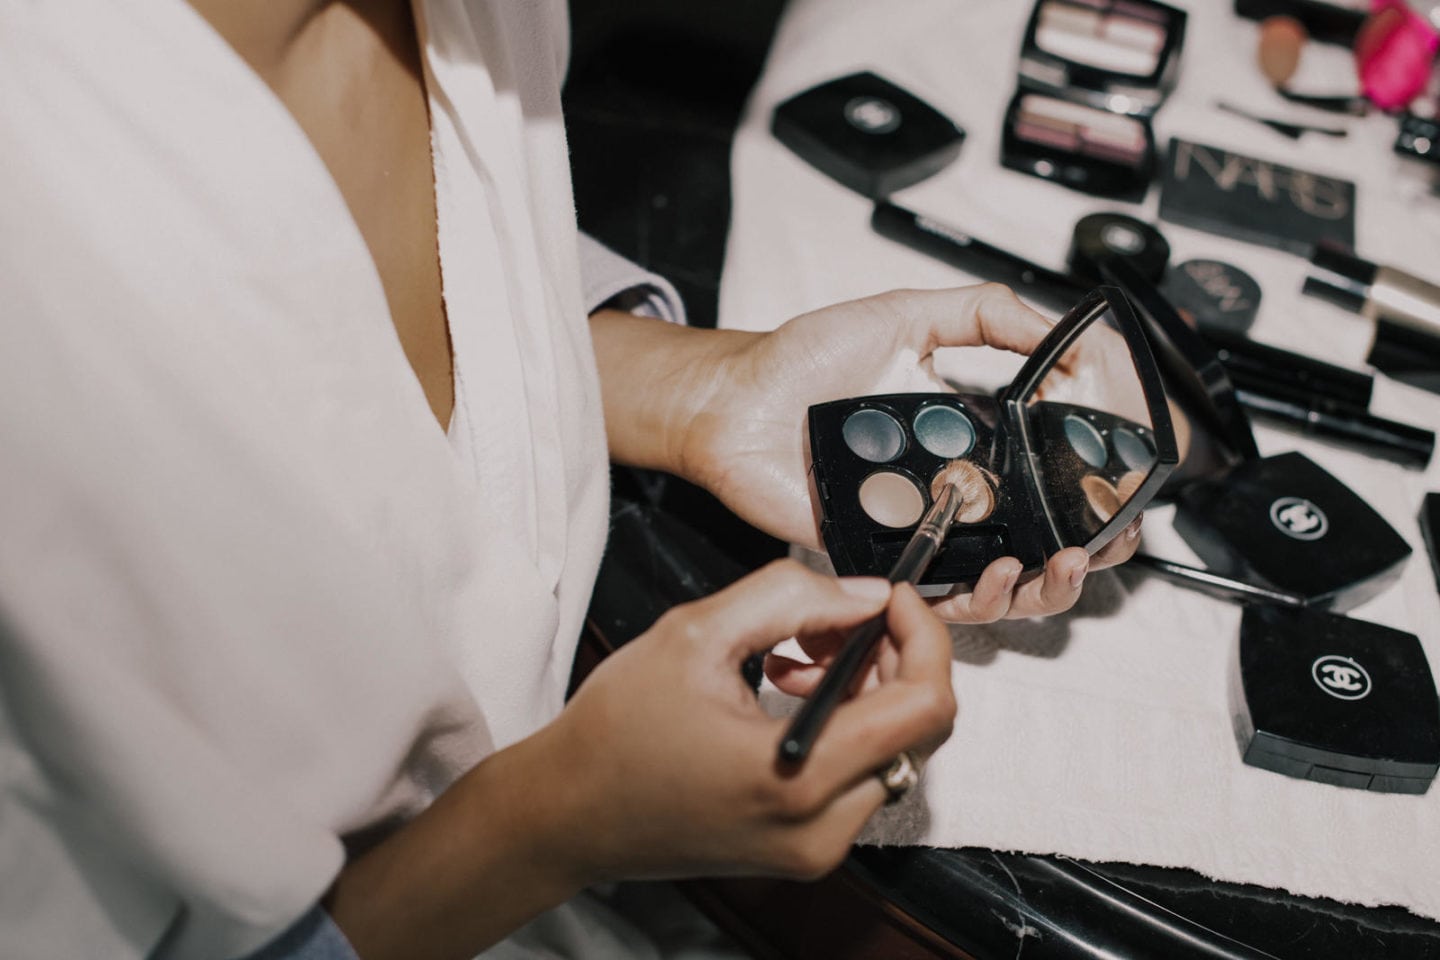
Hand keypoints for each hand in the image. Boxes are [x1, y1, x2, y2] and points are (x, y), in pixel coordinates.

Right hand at [550, 560, 955, 881]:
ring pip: (894, 753)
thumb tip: (864, 595)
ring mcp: (816, 848)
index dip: (921, 636)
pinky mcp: (805, 851)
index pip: (923, 704)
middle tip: (835, 620)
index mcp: (798, 776)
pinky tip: (790, 691)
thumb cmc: (616, 730)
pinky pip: (861, 778)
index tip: (891, 598)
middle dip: (890, 659)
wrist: (569, 813)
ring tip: (797, 654)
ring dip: (867, 690)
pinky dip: (846, 725)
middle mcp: (820, 828)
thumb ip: (790, 598)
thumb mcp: (696, 633)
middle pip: (918, 731)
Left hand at [680, 284, 1142, 621]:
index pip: (1050, 477)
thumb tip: (1062, 329)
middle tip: (1106, 542)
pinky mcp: (881, 559)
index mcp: (971, 439)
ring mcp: (921, 530)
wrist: (735, 400)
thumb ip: (983, 315)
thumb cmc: (805, 360)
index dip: (1097, 490)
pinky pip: (936, 596)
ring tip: (1060, 563)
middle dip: (1086, 554)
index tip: (1134, 485)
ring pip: (998, 585)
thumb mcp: (906, 315)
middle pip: (1037, 545)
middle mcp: (953, 492)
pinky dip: (976, 597)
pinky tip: (996, 574)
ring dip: (1041, 585)